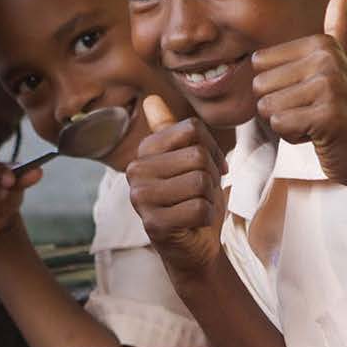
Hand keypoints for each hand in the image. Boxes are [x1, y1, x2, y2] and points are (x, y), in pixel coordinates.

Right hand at [125, 95, 226, 278]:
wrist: (194, 247)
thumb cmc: (193, 201)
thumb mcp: (187, 162)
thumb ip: (171, 131)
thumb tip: (151, 99)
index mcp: (144, 152)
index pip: (192, 129)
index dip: (212, 149)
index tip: (209, 168)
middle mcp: (135, 172)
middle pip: (196, 156)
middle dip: (211, 176)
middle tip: (202, 193)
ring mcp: (140, 199)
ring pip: (199, 182)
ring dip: (209, 198)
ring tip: (197, 207)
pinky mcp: (153, 224)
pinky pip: (199, 208)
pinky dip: (207, 217)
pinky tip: (195, 223)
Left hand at [250, 0, 346, 190]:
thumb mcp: (343, 66)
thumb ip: (338, 32)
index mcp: (322, 44)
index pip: (260, 65)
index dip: (277, 88)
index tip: (307, 95)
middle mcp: (326, 59)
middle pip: (260, 86)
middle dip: (279, 108)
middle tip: (311, 112)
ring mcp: (329, 86)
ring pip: (267, 108)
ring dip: (286, 124)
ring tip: (315, 123)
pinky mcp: (328, 115)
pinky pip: (280, 126)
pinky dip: (294, 138)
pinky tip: (318, 136)